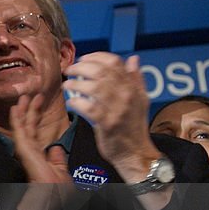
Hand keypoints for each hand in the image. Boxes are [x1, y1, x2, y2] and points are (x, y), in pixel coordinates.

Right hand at [10, 94, 71, 184]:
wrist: (52, 200)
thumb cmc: (57, 192)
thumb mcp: (61, 172)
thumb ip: (57, 159)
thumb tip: (55, 147)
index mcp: (38, 157)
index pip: (34, 133)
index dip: (36, 117)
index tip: (38, 103)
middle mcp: (30, 153)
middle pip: (28, 128)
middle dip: (29, 110)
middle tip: (30, 95)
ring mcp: (26, 153)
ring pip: (23, 128)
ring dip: (23, 111)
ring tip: (23, 97)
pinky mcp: (24, 153)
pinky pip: (20, 134)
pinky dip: (17, 120)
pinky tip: (16, 109)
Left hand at [63, 53, 160, 181]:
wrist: (136, 152)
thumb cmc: (134, 125)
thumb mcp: (141, 100)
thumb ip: (136, 79)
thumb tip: (134, 59)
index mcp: (134, 87)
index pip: (115, 63)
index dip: (96, 57)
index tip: (83, 59)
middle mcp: (127, 95)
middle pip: (101, 72)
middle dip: (80, 68)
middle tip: (70, 71)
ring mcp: (118, 109)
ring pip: (93, 87)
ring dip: (75, 84)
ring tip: (67, 85)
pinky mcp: (107, 124)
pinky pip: (88, 108)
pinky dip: (76, 102)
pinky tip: (71, 103)